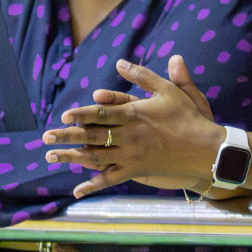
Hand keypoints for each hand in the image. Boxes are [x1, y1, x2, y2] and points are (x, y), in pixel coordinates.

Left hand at [43, 55, 225, 197]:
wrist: (206, 148)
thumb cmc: (189, 117)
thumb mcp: (170, 91)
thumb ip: (144, 76)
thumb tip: (122, 61)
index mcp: (136, 115)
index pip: (103, 114)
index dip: (82, 114)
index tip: (64, 115)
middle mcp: (130, 136)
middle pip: (93, 136)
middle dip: (67, 136)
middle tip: (45, 137)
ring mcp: (132, 155)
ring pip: (95, 157)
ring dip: (71, 157)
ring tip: (51, 156)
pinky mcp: (136, 170)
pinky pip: (110, 179)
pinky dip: (93, 185)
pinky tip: (77, 190)